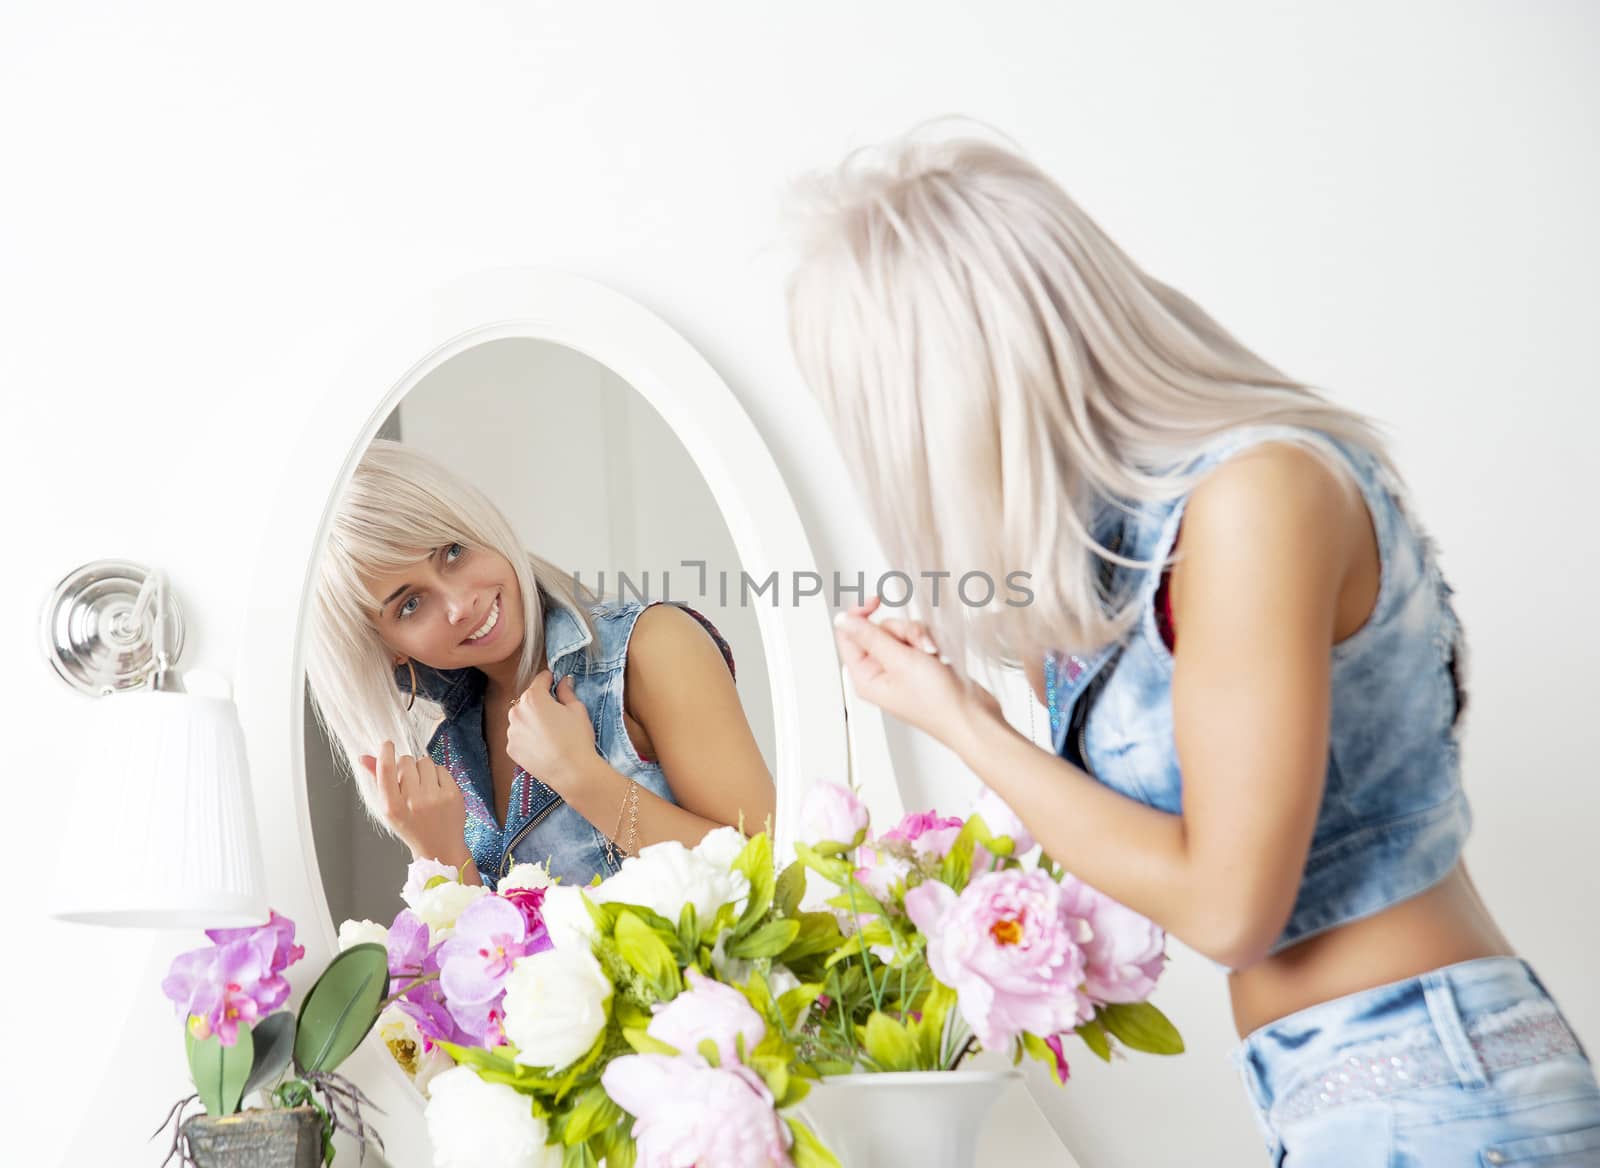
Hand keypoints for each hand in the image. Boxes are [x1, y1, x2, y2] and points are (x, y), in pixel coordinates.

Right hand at [358, 741, 467, 865]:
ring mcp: (434, 798)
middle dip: (407, 766)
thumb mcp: (390, 808)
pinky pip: (441, 768)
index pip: (385, 770)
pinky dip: (437, 775)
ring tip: (424, 787)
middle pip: (406, 761)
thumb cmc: (411, 826)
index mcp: (392, 807)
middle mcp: (413, 802)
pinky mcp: (452, 794)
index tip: (387, 744)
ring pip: (424, 761)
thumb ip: (378, 780)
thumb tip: (364, 757)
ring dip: (423, 769)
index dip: (385, 753)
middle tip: (411, 782)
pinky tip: (437, 790)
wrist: (439, 847)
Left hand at [505, 670, 600, 791]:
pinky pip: (519, 736)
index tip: (555, 682)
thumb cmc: (576, 738)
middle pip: (528, 700)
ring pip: (522, 718)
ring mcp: (511, 731)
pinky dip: (528, 737)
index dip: (550, 679)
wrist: (571, 771)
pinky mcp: (511, 748)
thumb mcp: (577, 709)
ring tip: (549, 733)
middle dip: (540, 702)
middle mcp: (517, 712)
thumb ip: (567, 692)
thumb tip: (564, 681)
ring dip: (532, 720)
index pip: (540, 680)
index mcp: (533, 698)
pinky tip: (543, 745)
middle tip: (556, 714)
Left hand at [833, 596, 1004, 753]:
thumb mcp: (900, 661)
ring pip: (901, 632)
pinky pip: (918, 640)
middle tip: (917, 644)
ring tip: (932, 652)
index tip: (876, 601)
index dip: (860, 615)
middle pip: (879, 630)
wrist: (972, 716)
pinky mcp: (919, 666)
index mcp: (865, 677)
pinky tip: (940, 654)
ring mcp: (901, 669)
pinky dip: (929, 642)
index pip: (848, 636)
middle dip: (902, 630)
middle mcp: (880, 673)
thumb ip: (870, 636)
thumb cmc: (938, 702)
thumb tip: (842, 620)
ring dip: (918, 635)